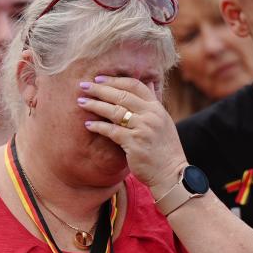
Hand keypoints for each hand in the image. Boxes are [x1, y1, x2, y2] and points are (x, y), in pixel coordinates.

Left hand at [77, 76, 186, 191]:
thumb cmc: (165, 149)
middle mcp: (151, 115)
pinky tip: (88, 124)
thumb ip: (153, 102)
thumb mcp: (164, 121)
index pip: (135, 85)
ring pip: (114, 111)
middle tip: (83, 86)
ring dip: (95, 105)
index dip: (115, 80)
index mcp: (157, 108)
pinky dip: (98, 127)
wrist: (171, 173)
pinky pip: (112, 131)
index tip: (99, 79)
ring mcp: (143, 129)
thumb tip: (149, 81)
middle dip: (100, 89)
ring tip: (81, 102)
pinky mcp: (134, 144)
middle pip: (122, 95)